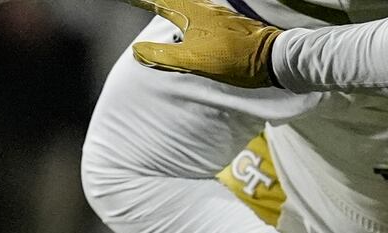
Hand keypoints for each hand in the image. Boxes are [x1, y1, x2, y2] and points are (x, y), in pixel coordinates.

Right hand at [123, 0, 279, 88]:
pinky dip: (184, 13)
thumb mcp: (192, 61)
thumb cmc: (232, 58)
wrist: (271, 58)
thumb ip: (162, 55)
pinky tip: (186, 21)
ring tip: (159, 7)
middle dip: (156, 2)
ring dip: (170, 5)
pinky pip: (198, 13)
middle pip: (174, 0)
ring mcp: (217, 16)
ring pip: (187, 5)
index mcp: (193, 15)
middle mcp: (205, 10)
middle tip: (143, 2)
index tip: (128, 0)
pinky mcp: (226, 24)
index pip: (162, 3)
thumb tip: (137, 49)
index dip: (144, 1)